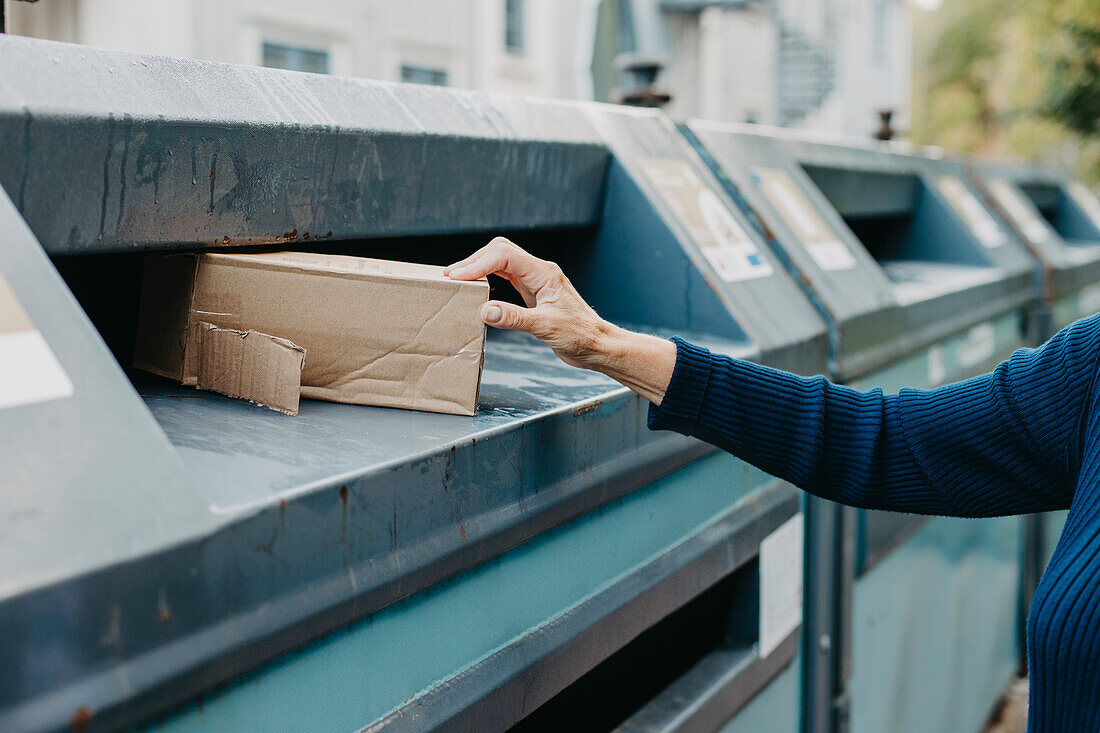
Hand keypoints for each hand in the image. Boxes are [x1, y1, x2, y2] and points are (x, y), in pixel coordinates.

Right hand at [446, 237, 675, 403]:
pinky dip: (488, 278)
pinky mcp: (534, 292)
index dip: (478, 263)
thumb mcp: (545, 328)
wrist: (596, 345)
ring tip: (457, 280)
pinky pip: (506, 276)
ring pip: (502, 262)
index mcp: (544, 274)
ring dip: (479, 267)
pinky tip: (476, 287)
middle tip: (450, 277)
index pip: (504, 256)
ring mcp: (536, 281)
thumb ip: (515, 318)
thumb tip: (484, 310)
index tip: (458, 277)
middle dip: (474, 261)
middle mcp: (539, 272)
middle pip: (500, 251)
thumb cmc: (579, 336)